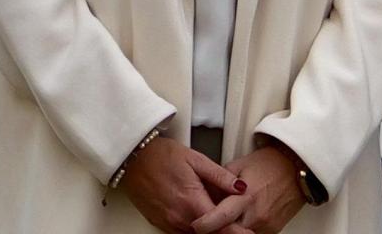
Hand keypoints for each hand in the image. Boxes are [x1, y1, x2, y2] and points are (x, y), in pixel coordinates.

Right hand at [120, 137, 245, 233]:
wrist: (133, 159)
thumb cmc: (161, 156)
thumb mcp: (196, 159)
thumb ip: (220, 176)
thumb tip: (241, 187)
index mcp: (192, 201)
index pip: (220, 226)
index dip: (236, 231)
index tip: (248, 232)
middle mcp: (179, 217)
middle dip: (224, 230)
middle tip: (236, 223)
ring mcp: (168, 222)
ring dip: (208, 230)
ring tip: (218, 217)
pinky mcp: (160, 223)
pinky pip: (182, 232)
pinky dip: (194, 228)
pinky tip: (199, 216)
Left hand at [191, 144, 306, 233]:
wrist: (298, 169)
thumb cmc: (272, 163)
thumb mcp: (240, 165)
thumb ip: (220, 182)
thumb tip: (205, 195)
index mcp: (246, 197)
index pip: (220, 217)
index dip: (204, 224)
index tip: (196, 224)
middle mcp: (257, 215)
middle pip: (229, 231)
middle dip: (217, 227)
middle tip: (210, 220)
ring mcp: (266, 225)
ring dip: (231, 228)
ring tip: (231, 214)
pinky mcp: (273, 230)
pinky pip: (252, 233)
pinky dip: (244, 227)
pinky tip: (244, 216)